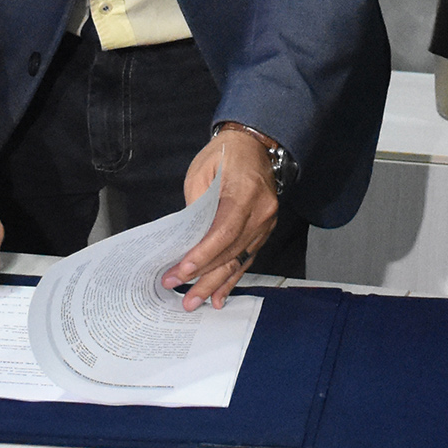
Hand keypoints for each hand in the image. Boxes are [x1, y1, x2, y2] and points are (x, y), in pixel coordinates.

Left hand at [167, 126, 283, 309]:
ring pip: (239, 260)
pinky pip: (247, 258)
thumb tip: (185, 242)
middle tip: (181, 295)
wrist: (253, 145)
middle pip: (231, 251)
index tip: (181, 272)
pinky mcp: (264, 230)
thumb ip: (195, 208)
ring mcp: (266, 222)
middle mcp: (261, 211)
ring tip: (195, 301)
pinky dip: (232, 278)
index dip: (202, 256)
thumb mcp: (200, 173)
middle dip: (203, 276)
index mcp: (245, 193)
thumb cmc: (224, 155)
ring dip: (216, 284)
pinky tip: (219, 296)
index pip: (223, 232)